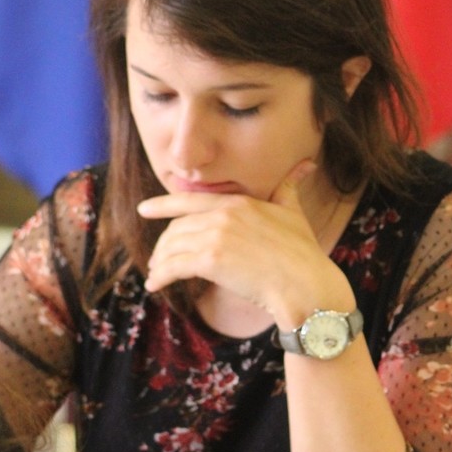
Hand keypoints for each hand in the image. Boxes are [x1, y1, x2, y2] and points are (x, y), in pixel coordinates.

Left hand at [138, 162, 351, 326]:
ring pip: (172, 247)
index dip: (163, 205)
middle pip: (178, 227)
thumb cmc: (303, 252)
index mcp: (238, 203)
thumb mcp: (293, 212)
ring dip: (160, 263)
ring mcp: (216, 237)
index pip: (190, 200)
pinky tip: (154, 285)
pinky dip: (160, 277)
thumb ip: (289, 187)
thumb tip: (307, 165)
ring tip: (155, 275)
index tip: (144, 209)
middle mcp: (223, 216)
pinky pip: (174, 267)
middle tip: (158, 260)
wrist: (305, 283)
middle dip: (164, 245)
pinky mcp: (211, 262)